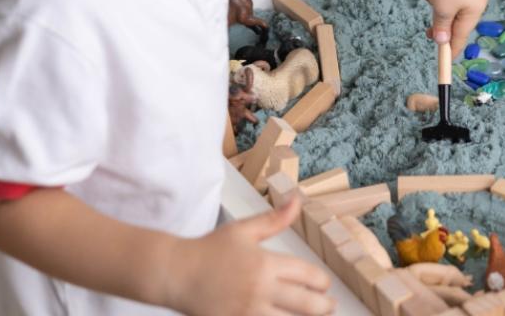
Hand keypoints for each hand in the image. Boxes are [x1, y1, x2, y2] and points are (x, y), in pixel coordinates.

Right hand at [165, 198, 334, 315]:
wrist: (175, 274)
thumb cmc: (208, 250)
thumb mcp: (242, 230)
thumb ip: (274, 219)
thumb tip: (297, 200)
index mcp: (265, 264)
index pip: (309, 276)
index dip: (322, 282)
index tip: (324, 285)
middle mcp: (260, 290)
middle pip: (308, 305)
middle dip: (324, 306)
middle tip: (329, 306)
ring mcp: (248, 312)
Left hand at [420, 0, 488, 54]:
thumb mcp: (441, 10)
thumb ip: (442, 27)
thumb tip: (442, 40)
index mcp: (478, 6)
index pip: (464, 33)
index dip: (453, 47)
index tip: (445, 58)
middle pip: (461, 18)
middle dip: (444, 24)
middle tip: (428, 32)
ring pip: (455, 4)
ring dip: (441, 7)